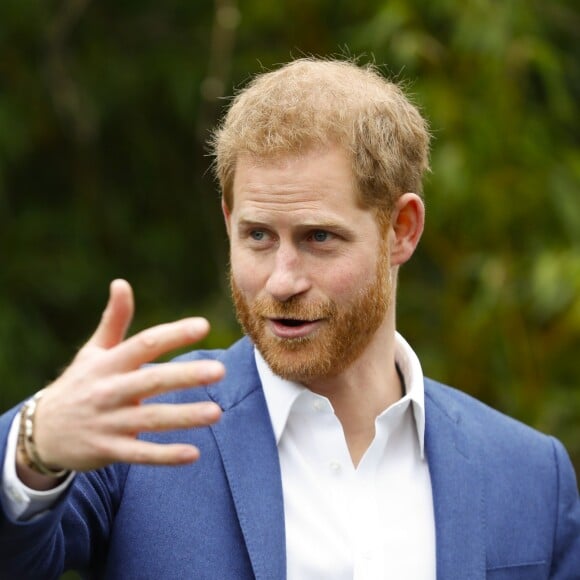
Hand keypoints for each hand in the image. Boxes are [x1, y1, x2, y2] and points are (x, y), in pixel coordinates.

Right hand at [17, 280, 223, 485]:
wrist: (40, 431)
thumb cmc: (79, 383)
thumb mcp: (93, 351)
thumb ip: (114, 320)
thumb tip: (121, 282)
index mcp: (109, 363)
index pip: (144, 344)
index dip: (173, 334)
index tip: (203, 326)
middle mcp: (109, 390)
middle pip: (151, 381)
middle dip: (186, 376)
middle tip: (220, 370)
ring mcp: (108, 422)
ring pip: (151, 419)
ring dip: (184, 416)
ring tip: (217, 412)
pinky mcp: (108, 450)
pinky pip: (140, 454)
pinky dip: (165, 455)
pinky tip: (193, 453)